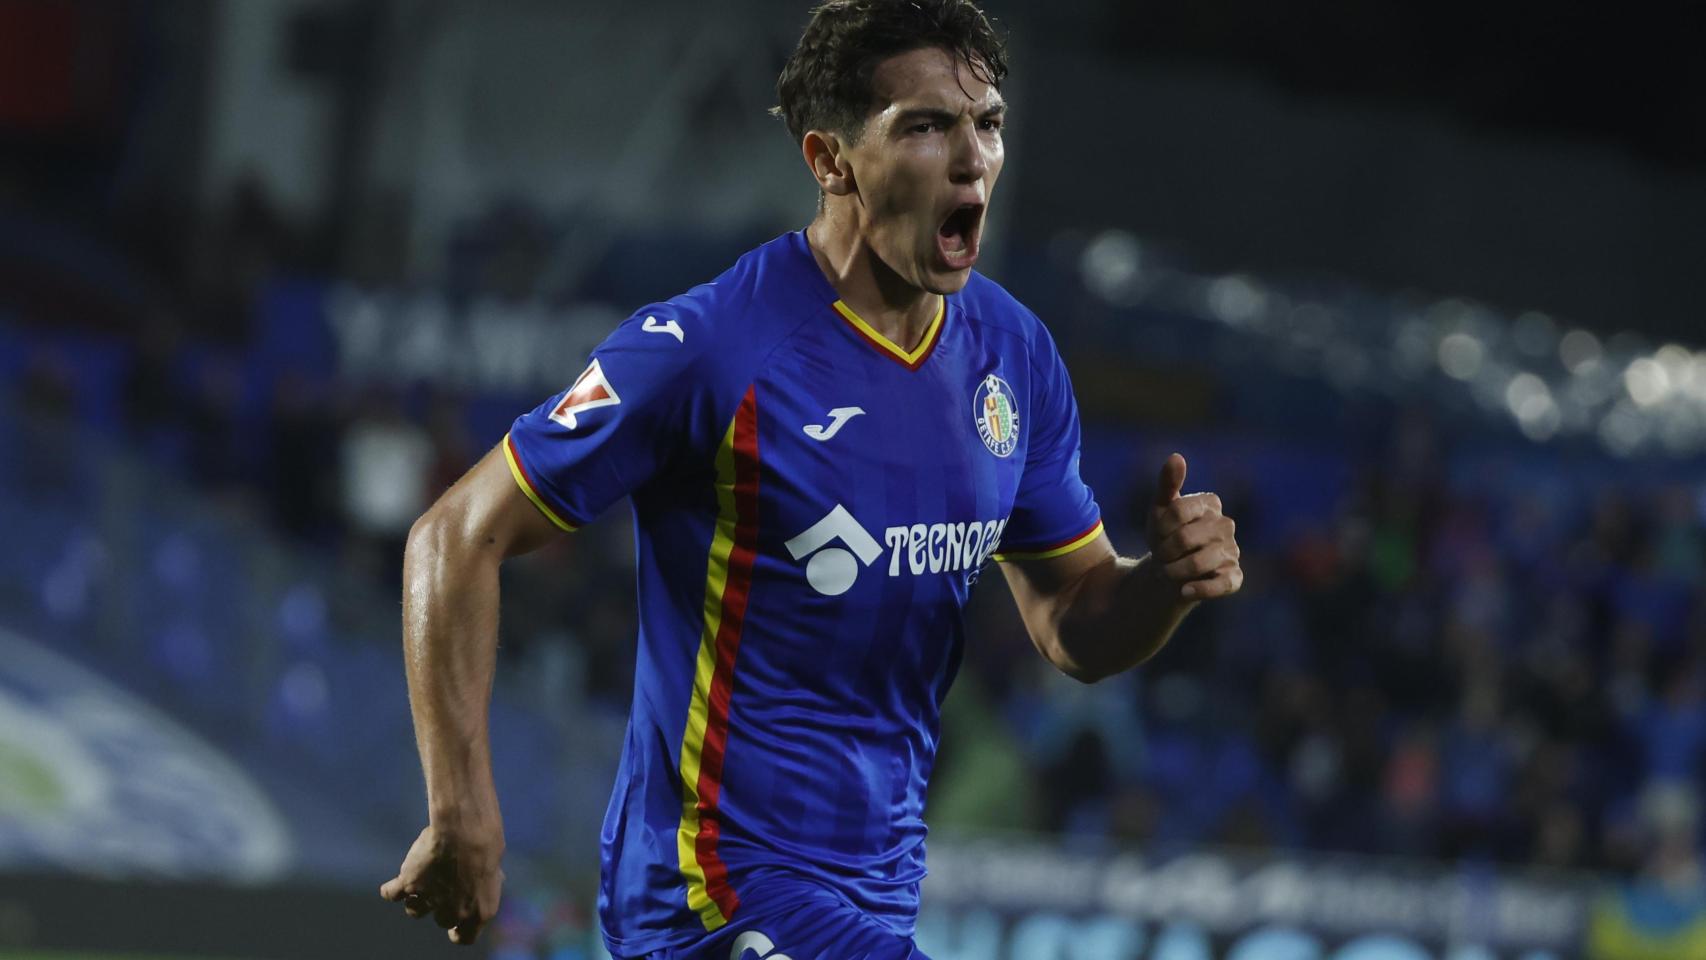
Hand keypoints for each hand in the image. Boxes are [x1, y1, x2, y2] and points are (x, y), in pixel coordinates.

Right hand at [380, 820, 504, 944]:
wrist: (467, 832)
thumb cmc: (485, 846)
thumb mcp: (494, 870)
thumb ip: (483, 886)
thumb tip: (485, 884)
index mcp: (479, 912)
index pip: (465, 938)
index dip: (458, 931)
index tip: (454, 927)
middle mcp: (454, 911)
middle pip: (441, 920)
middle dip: (441, 905)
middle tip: (444, 882)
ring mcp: (430, 899)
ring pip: (415, 911)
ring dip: (416, 898)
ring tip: (422, 880)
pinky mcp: (410, 884)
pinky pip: (391, 894)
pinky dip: (390, 890)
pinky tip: (392, 886)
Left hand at [1146, 452, 1242, 601]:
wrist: (1169, 572)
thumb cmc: (1165, 536)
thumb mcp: (1160, 509)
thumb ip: (1167, 483)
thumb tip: (1176, 457)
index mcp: (1210, 503)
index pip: (1179, 510)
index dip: (1160, 526)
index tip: (1155, 534)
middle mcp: (1226, 525)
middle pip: (1186, 538)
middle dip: (1164, 551)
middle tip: (1159, 556)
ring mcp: (1232, 552)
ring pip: (1199, 562)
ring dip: (1173, 571)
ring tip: (1166, 572)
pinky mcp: (1234, 577)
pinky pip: (1221, 585)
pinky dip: (1199, 589)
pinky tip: (1183, 591)